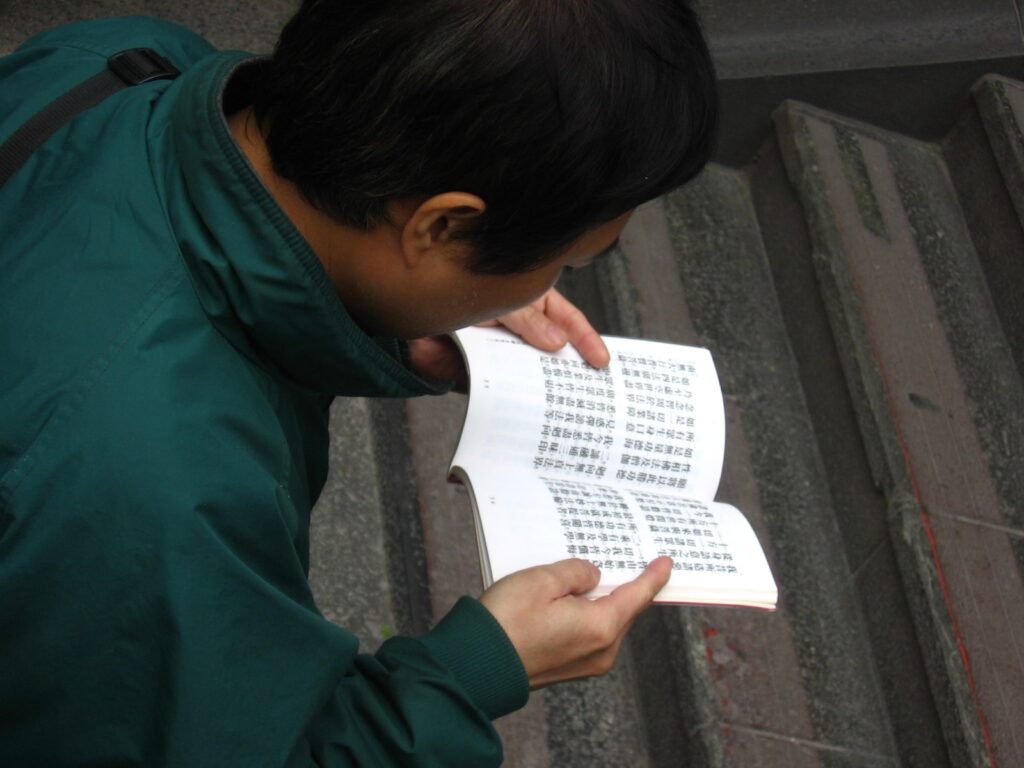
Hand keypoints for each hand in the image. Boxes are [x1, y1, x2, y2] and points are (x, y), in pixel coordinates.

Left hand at [406, 288, 609, 390]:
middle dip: (572, 371)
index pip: (569, 321)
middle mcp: (522, 329)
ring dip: (543, 388)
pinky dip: (511, 399)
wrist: (408, 312)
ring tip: (563, 406)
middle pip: (554, 351)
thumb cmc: (460, 292)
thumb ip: (526, 320)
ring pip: (530, 372)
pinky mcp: (481, 373)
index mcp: (533, 303)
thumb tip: (558, 344)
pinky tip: (522, 409)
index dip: (587, 340)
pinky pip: (502, 388)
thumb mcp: (502, 300)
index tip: (602, 361)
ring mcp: (502, 352)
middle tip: (593, 391)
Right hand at [479, 557, 672, 688]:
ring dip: (604, 600)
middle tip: (630, 561)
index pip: (638, 596)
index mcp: (601, 627)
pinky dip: (589, 614)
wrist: (477, 665)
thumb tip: (593, 577)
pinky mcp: (569, 668)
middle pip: (624, 610)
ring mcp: (586, 664)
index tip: (666, 562)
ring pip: (606, 623)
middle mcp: (601, 650)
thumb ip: (576, 572)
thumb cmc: (507, 621)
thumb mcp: (543, 580)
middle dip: (627, 586)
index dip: (653, 577)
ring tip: (596, 576)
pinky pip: (590, 634)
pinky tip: (576, 599)